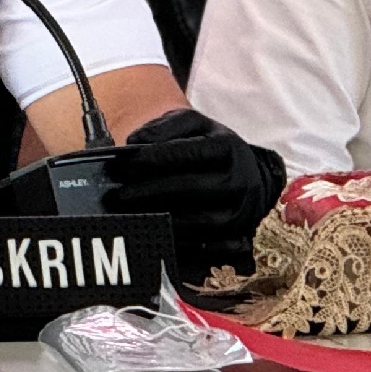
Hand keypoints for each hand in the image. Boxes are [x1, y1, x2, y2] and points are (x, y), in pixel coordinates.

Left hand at [113, 109, 285, 283]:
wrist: (251, 179)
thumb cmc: (212, 148)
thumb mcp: (195, 125)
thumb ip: (165, 126)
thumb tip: (135, 141)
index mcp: (228, 147)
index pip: (190, 152)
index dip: (155, 158)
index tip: (126, 164)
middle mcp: (239, 180)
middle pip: (191, 188)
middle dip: (150, 191)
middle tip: (119, 194)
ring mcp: (240, 212)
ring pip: (197, 221)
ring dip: (160, 218)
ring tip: (129, 213)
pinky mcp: (235, 238)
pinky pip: (202, 246)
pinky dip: (174, 239)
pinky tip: (150, 231)